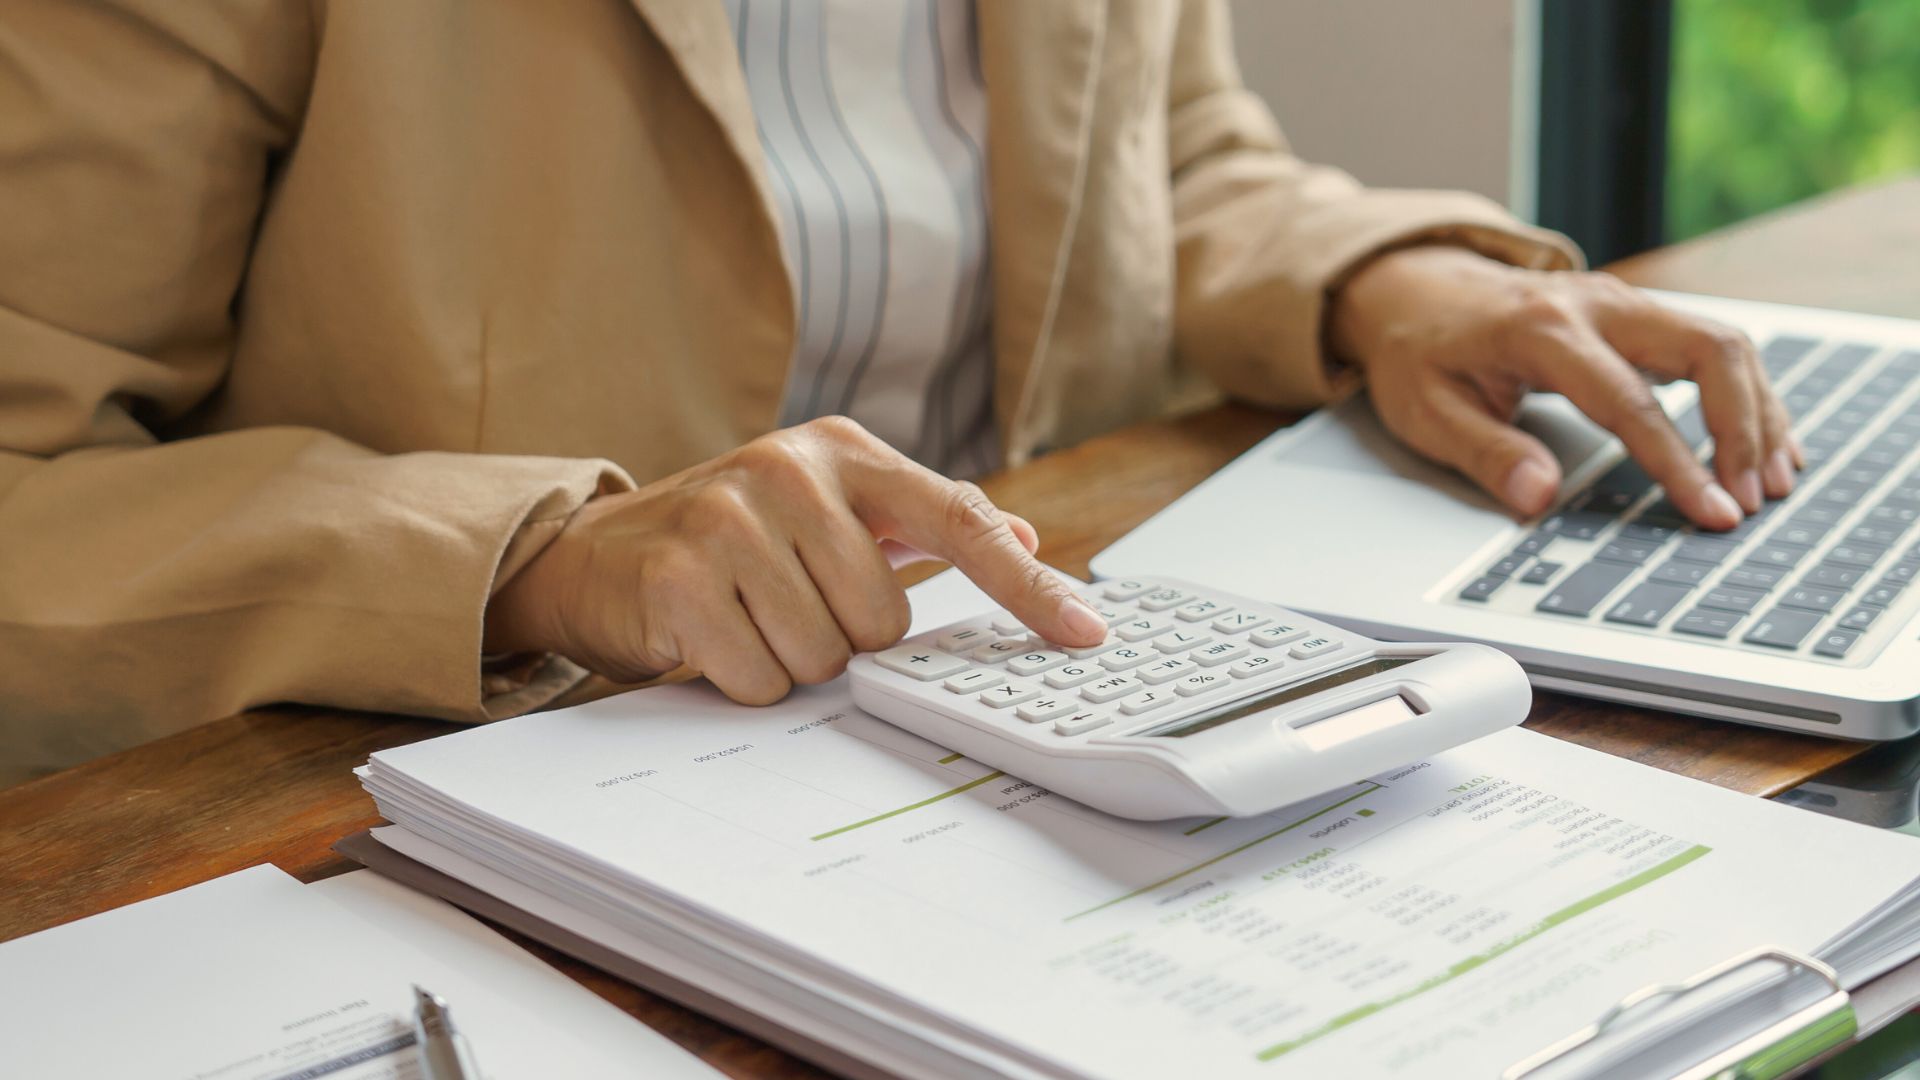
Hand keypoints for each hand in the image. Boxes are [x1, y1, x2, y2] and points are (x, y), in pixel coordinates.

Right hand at [483, 416, 1107, 704]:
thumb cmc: (728, 540)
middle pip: (883, 619)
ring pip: (824, 655)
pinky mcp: (682, 575)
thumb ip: (922, 526)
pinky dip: (742, 679)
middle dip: (842, 638)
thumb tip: (1025, 537)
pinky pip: (761, 677)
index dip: (1027, 583)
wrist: (593, 554)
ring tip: (745, 619)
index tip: (1086, 631)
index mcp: (844, 451)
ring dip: (788, 661)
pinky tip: (710, 638)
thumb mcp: (826, 513)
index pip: (959, 519)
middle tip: (787, 608)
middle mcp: (790, 470)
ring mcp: (731, 518)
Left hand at [1328, 246, 1799, 529]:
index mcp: (1541, 330)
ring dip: (1758, 411)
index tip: (1712, 512)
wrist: (1413, 289)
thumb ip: (1486, 453)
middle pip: (1708, 349)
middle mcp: (1596, 304)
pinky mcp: (1637, 314)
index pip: (1629, 403)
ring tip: (1773, 481)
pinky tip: (1763, 441)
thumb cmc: (1419, 353)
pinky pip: (1711, 345)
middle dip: (1743, 428)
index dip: (1677, 463)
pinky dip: (1746, 393)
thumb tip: (1539, 498)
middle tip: (1754, 498)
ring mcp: (1623, 302)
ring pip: (1723, 342)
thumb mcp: (1426, 411)